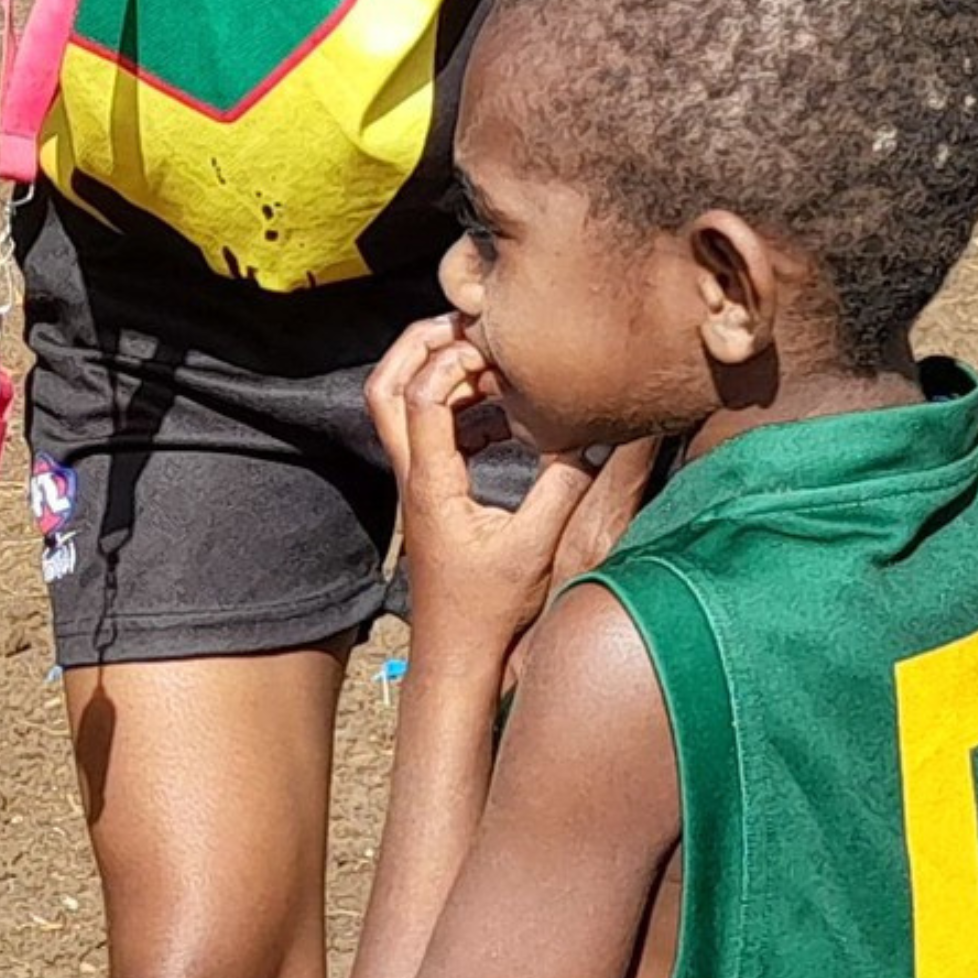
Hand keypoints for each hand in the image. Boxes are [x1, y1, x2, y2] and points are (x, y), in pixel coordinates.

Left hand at [365, 318, 607, 676]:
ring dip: (438, 372)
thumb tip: (592, 431)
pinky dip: (458, 406)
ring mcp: (418, 482)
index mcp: (430, 482)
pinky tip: (506, 410)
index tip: (494, 350)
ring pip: (400, 406)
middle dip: (419, 345)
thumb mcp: (538, 545)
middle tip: (470, 323)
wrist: (458, 653)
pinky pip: (431, 430)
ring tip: (493, 358)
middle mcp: (413, 476)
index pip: (417, 398)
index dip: (451, 361)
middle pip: (385, 388)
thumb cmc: (491, 609)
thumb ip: (563, 483)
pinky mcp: (431, 492)